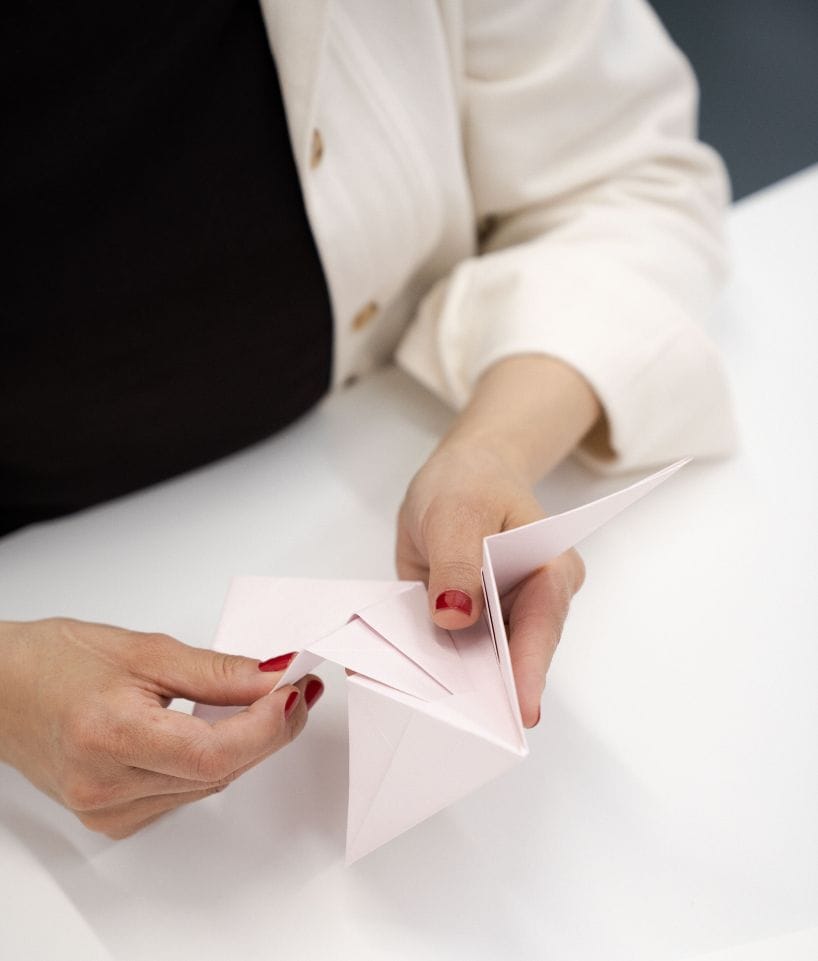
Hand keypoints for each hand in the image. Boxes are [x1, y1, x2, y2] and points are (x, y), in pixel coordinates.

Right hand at [0, 618, 321, 837]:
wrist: (2, 689)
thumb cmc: (58, 660)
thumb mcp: (147, 651)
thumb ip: (219, 672)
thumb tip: (275, 678)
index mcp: (109, 736)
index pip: (213, 752)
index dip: (267, 726)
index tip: (297, 692)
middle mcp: (105, 786)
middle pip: (217, 772)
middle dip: (268, 731)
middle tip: (296, 691)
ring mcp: (107, 810)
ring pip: (208, 786)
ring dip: (245, 746)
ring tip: (262, 703)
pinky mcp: (112, 819)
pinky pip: (185, 794)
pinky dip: (212, 763)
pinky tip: (218, 730)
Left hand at [397, 444, 584, 726]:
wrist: (460, 477)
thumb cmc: (470, 485)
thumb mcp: (458, 512)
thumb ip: (458, 562)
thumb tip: (455, 615)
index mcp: (551, 571)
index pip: (542, 622)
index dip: (529, 667)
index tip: (520, 710)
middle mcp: (534, 605)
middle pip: (515, 657)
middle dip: (489, 691)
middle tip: (464, 731)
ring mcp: (502, 622)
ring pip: (483, 665)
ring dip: (455, 688)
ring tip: (426, 716)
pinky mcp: (471, 630)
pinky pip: (452, 655)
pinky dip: (430, 669)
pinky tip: (402, 687)